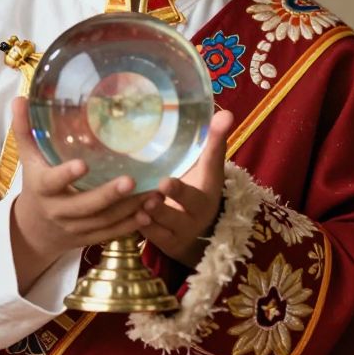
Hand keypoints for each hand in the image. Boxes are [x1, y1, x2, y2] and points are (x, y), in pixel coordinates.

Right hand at [9, 97, 159, 292]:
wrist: (34, 230)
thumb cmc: (35, 183)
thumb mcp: (28, 158)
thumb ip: (25, 130)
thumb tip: (19, 98)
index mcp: (43, 188)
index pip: (52, 182)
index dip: (66, 175)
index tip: (83, 164)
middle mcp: (59, 211)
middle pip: (85, 206)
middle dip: (108, 194)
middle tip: (131, 180)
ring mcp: (75, 227)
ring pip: (104, 221)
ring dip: (130, 209)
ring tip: (154, 193)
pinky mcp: (89, 238)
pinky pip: (112, 234)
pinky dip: (132, 225)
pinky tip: (151, 212)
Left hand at [135, 109, 232, 267]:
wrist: (193, 233)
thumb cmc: (196, 188)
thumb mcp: (206, 167)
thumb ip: (212, 141)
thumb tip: (225, 112)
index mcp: (209, 185)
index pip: (212, 164)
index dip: (211, 152)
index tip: (205, 135)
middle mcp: (198, 210)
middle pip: (191, 201)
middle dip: (178, 193)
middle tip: (164, 183)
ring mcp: (182, 228)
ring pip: (168, 222)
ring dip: (156, 212)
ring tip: (143, 202)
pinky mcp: (164, 242)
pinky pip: (151, 235)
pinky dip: (140, 226)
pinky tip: (128, 215)